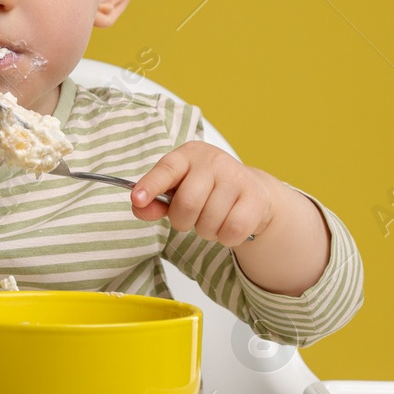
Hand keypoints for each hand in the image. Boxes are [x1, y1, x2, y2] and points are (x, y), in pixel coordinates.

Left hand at [130, 141, 277, 247]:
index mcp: (187, 156)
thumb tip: (140, 207)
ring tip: (213, 219)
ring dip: (206, 231)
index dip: (150, 185)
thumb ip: (155, 201)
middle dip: (183, 221)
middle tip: (191, 218)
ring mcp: (237, 178)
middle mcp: (213, 161)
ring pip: (209, 222)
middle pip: (187, 204)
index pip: (166, 170)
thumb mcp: (177, 190)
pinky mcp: (256, 198)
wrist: (251, 190)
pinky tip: (228, 225)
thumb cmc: (207, 189)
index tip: (137, 199)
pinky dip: (226, 238)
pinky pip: (231, 231)